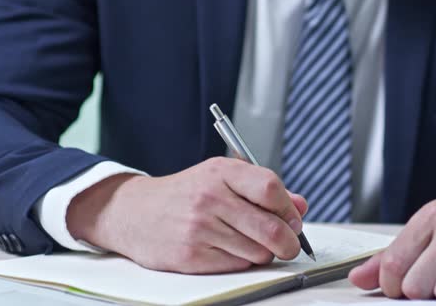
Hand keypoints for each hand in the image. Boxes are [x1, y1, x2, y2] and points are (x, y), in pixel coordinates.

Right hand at [67, 157, 307, 273]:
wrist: (134, 212)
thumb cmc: (185, 194)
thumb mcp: (221, 178)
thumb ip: (263, 190)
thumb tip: (301, 206)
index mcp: (221, 171)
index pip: (271, 188)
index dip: (289, 209)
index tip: (293, 220)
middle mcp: (210, 197)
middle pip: (272, 228)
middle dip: (289, 242)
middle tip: (288, 244)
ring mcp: (199, 227)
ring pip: (258, 252)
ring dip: (262, 252)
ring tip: (247, 241)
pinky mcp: (191, 255)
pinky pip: (238, 265)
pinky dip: (241, 261)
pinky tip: (227, 249)